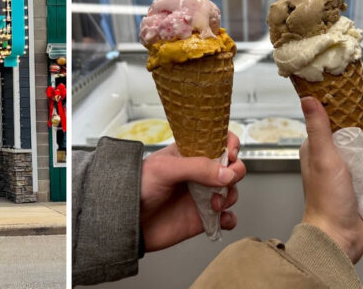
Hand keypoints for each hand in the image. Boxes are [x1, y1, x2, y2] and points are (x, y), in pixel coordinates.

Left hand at [140, 131, 245, 251]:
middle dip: (236, 172)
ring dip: (230, 196)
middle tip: (227, 180)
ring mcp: (201, 196)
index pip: (217, 141)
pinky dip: (229, 218)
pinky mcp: (202, 217)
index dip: (229, 144)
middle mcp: (198, 174)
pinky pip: (226, 217)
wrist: (127, 222)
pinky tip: (221, 217)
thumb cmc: (136, 188)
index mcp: (188, 154)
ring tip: (214, 203)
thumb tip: (226, 173)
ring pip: (231, 191)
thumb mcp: (164, 169)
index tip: (230, 153)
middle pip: (231, 167)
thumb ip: (196, 167)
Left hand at [299, 98, 362, 263]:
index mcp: (316, 147)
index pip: (336, 121)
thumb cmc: (326, 198)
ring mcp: (345, 174)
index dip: (352, 117)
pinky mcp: (358, 187)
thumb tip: (308, 99)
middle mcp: (330, 158)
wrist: (337, 234)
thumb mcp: (323, 156)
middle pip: (360, 139)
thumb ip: (318, 127)